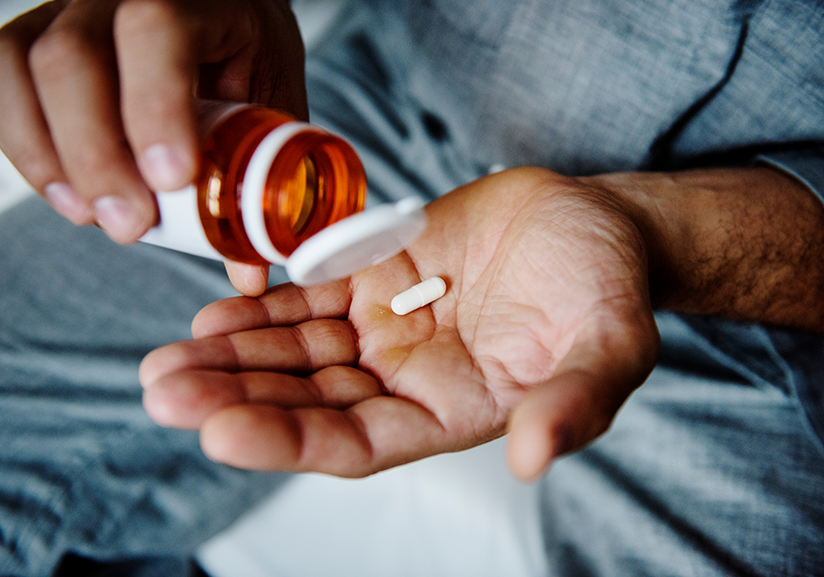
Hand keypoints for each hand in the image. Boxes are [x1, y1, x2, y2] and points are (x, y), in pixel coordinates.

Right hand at [0, 0, 305, 247]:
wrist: (222, 14)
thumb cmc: (248, 57)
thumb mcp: (273, 104)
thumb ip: (266, 175)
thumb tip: (250, 272)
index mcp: (196, 2)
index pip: (158, 29)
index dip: (154, 106)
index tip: (172, 180)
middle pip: (73, 58)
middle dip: (96, 155)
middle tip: (131, 226)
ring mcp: (69, 12)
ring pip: (24, 70)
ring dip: (52, 159)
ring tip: (95, 219)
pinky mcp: (35, 39)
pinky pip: (3, 86)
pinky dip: (26, 149)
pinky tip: (66, 195)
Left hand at [139, 168, 660, 481]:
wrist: (595, 224)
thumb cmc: (608, 290)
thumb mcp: (610, 349)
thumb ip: (573, 404)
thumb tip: (534, 457)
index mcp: (454, 412)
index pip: (359, 443)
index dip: (292, 440)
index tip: (222, 433)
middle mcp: (408, 379)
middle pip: (309, 399)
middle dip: (237, 398)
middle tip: (166, 391)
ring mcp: (387, 328)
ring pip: (297, 351)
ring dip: (234, 356)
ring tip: (169, 361)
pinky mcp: (378, 276)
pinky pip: (310, 297)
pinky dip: (264, 307)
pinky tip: (214, 316)